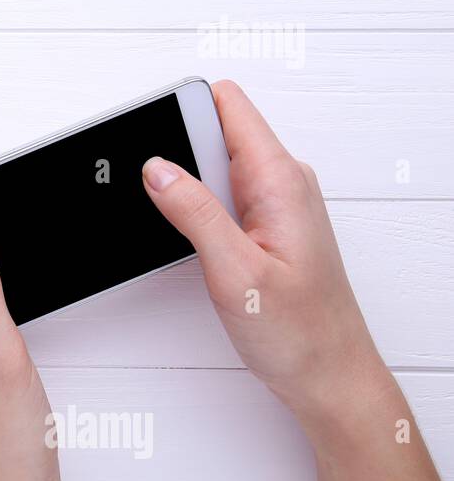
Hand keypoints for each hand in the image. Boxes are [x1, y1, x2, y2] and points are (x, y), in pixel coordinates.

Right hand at [141, 80, 387, 425]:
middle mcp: (282, 182)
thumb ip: (194, 212)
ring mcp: (274, 203)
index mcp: (280, 179)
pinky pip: (220, 196)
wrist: (328, 376)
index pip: (227, 105)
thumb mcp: (235, 271)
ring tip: (184, 232)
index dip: (183, 110)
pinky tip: (194, 245)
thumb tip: (156, 168)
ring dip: (186, 188)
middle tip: (164, 203)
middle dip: (177, 153)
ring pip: (213, 165)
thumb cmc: (299, 332)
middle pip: (213, 130)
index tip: (153, 142)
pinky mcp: (264, 225)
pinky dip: (197, 211)